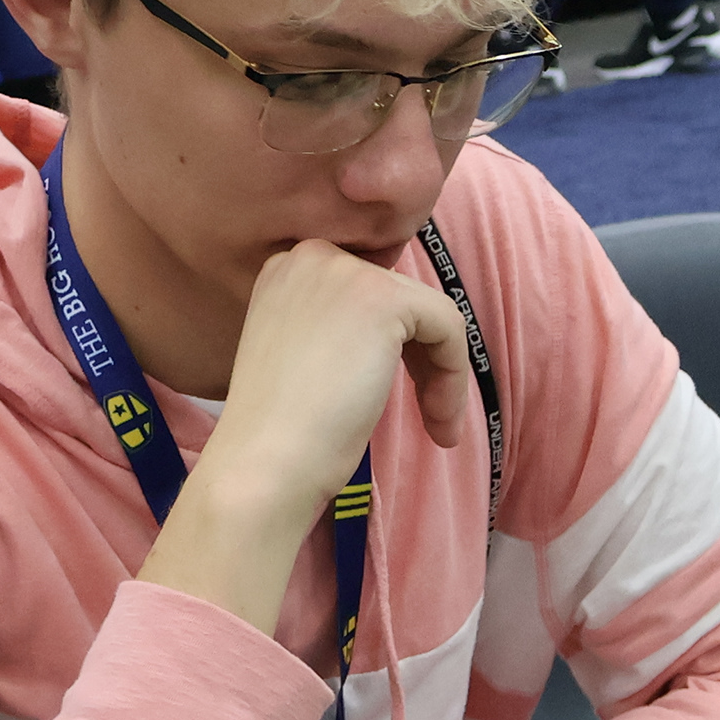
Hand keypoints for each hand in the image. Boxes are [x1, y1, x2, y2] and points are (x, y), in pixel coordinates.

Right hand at [137, 242, 473, 631]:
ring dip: (443, 374)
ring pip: (430, 313)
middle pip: (401, 298)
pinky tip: (440, 422)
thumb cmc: (286, 430)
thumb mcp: (311, 357)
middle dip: (422, 359)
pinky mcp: (382, 299)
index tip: (399, 391)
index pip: (369, 291)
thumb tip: (404, 328)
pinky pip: (449, 326)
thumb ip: (344, 329)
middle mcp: (312, 257)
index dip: (396, 344)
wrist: (265, 462)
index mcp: (288, 270)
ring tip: (437, 429)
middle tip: (427, 415)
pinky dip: (453, 376)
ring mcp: (346, 272)